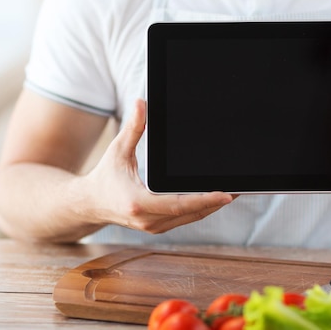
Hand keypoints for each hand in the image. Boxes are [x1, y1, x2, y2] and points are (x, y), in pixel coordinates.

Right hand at [83, 98, 232, 233]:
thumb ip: (133, 128)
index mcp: (139, 203)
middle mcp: (148, 220)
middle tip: (241, 189)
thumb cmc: (104, 176)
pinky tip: (216, 198)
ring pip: (191, 219)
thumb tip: (141, 103)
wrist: (89, 204)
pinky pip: (185, 220)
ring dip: (213, 207)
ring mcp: (153, 227)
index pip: (179, 205)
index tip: (226, 195)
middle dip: (217, 202)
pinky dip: (202, 210)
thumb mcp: (118, 150)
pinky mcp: (157, 228)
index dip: (205, 200)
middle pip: (191, 214)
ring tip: (235, 192)